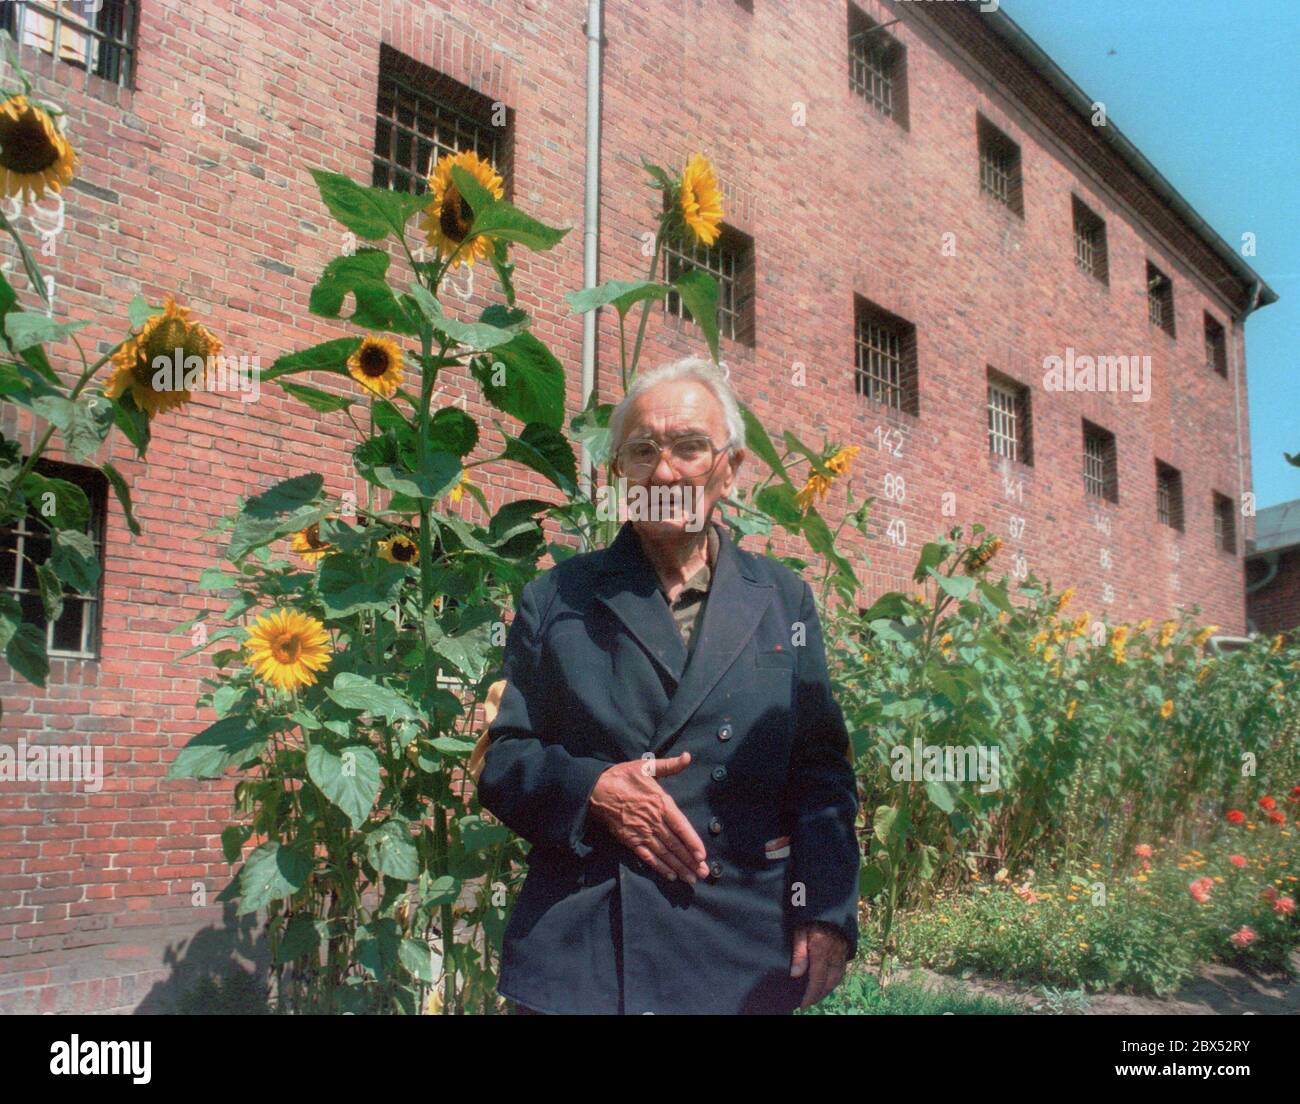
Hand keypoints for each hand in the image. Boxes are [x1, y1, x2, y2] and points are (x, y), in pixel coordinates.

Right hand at [588, 752, 709, 882]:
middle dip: (690, 860)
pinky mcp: (630, 840)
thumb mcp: (646, 766)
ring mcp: (641, 833)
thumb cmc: (623, 776)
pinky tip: (670, 875)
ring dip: (678, 867)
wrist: (595, 789)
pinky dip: (659, 867)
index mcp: (660, 803)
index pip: (680, 826)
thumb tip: (688, 757)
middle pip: (675, 844)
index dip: (692, 842)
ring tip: (691, 878)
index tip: (702, 855)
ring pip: (663, 853)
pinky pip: (647, 856)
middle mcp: (653, 821)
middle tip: (703, 874)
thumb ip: (669, 765)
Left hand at [790, 923, 848, 1009]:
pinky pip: (841, 970)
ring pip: (837, 978)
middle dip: (818, 995)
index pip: (817, 981)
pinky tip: (827, 981)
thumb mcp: (799, 931)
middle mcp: (835, 955)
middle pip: (828, 983)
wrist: (830, 900)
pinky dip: (834, 980)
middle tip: (807, 1002)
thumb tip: (796, 975)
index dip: (810, 995)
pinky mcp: (845, 949)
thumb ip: (799, 953)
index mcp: (822, 951)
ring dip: (827, 989)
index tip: (802, 1005)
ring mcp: (842, 953)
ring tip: (816, 995)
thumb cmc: (810, 915)